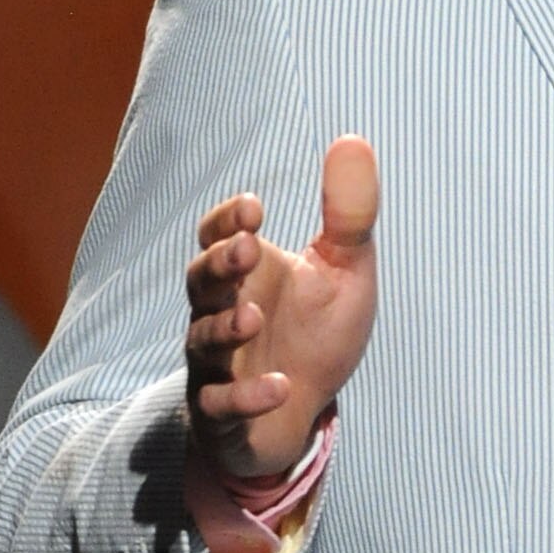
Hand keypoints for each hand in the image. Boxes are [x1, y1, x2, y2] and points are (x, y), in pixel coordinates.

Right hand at [185, 136, 378, 483]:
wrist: (302, 413)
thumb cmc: (315, 333)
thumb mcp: (344, 272)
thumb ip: (350, 214)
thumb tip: (354, 139)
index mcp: (244, 275)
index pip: (216, 237)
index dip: (226, 221)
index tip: (255, 207)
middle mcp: (219, 313)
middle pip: (199, 283)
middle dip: (219, 265)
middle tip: (248, 249)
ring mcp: (217, 364)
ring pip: (204, 342)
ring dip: (225, 328)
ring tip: (252, 316)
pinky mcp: (224, 413)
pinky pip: (223, 405)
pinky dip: (247, 397)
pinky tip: (279, 387)